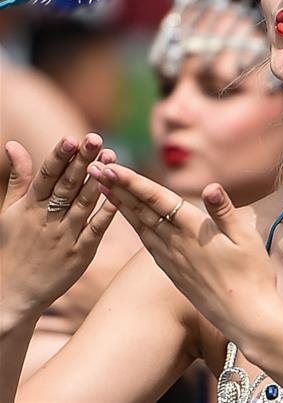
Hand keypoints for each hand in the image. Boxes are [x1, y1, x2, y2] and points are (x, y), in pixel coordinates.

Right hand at [0, 134, 117, 325]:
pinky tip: (119, 195)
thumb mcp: (9, 211)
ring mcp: (64, 238)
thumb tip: (14, 143)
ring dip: (98, 180)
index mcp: (29, 207)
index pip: (46, 176)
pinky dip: (106, 212)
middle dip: (82, 161)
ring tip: (111, 157)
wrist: (12, 295)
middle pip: (68, 186)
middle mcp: (47, 220)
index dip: (59, 157)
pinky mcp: (79, 255)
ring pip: (84, 204)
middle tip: (96, 138)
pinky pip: (95, 230)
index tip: (71, 138)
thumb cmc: (11, 246)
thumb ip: (19, 177)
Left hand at [88, 162, 281, 347]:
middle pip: (140, 210)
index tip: (111, 168)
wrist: (246, 319)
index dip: (133, 182)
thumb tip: (211, 186)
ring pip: (139, 226)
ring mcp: (172, 259)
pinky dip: (134, 225)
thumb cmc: (252, 275)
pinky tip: (129, 218)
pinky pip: (147, 242)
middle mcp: (176, 243)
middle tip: (93, 170)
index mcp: (194, 230)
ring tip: (102, 188)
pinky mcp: (173, 271)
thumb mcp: (245, 239)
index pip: (157, 200)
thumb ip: (225, 211)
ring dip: (120, 205)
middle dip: (116, 188)